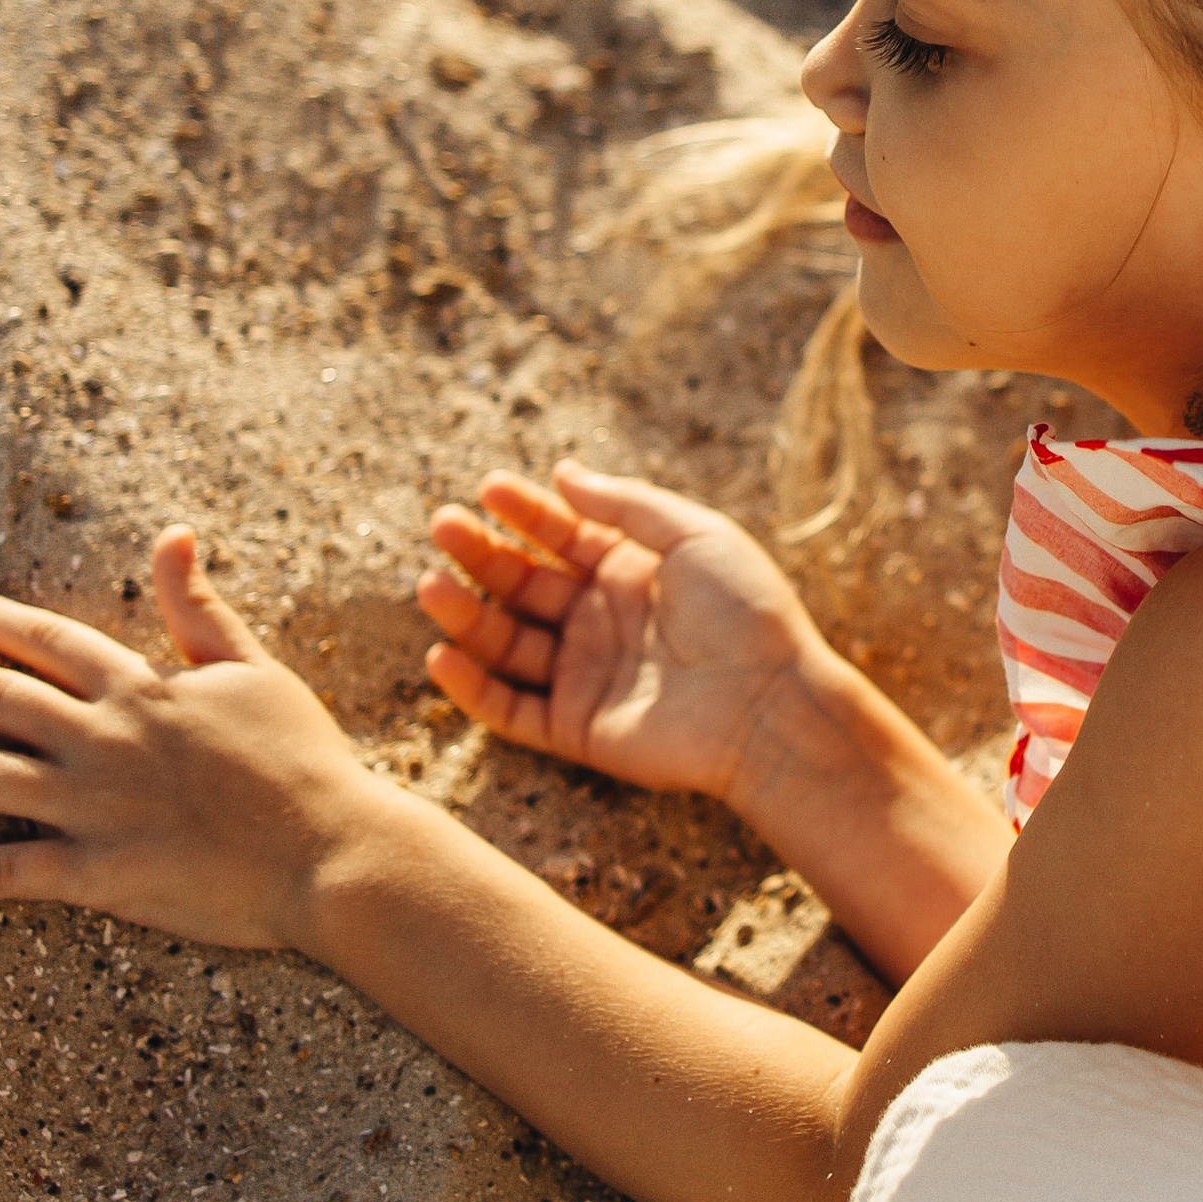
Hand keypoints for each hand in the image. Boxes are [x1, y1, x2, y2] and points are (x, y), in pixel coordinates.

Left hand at [0, 534, 379, 946]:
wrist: (331, 850)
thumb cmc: (303, 760)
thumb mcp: (255, 668)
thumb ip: (200, 608)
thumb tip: (172, 535)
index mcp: (142, 689)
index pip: (49, 641)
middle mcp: (104, 741)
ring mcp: (94, 808)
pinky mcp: (98, 873)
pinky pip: (8, 868)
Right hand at [417, 463, 829, 816]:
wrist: (771, 702)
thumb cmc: (745, 611)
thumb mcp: (695, 535)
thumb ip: (627, 505)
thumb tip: (563, 473)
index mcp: (632, 572)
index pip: (563, 535)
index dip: (525, 511)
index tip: (488, 488)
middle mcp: (602, 621)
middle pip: (524, 584)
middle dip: (481, 555)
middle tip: (443, 526)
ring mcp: (586, 675)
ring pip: (507, 643)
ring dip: (466, 614)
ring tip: (431, 584)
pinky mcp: (576, 728)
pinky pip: (511, 709)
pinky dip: (473, 688)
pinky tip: (443, 655)